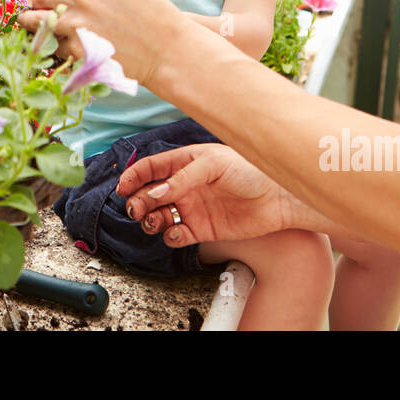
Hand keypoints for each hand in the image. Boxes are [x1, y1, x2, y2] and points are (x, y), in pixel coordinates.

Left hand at [18, 0, 188, 86]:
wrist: (169, 50)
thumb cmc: (153, 17)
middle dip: (41, 1)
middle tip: (43, 9)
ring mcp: (77, 22)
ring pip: (36, 19)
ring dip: (34, 23)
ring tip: (36, 26)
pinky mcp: (76, 48)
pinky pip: (52, 44)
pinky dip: (56, 46)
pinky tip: (65, 46)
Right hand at [115, 143, 295, 247]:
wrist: (277, 199)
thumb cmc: (250, 172)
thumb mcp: (213, 165)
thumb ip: (182, 179)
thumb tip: (155, 192)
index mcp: (185, 163)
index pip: (151, 168)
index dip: (133, 176)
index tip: (122, 188)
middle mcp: (185, 186)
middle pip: (149, 194)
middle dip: (137, 201)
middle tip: (136, 209)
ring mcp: (192, 208)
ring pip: (158, 216)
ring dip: (150, 220)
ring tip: (154, 221)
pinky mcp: (201, 229)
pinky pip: (176, 235)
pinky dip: (171, 236)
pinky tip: (178, 233)